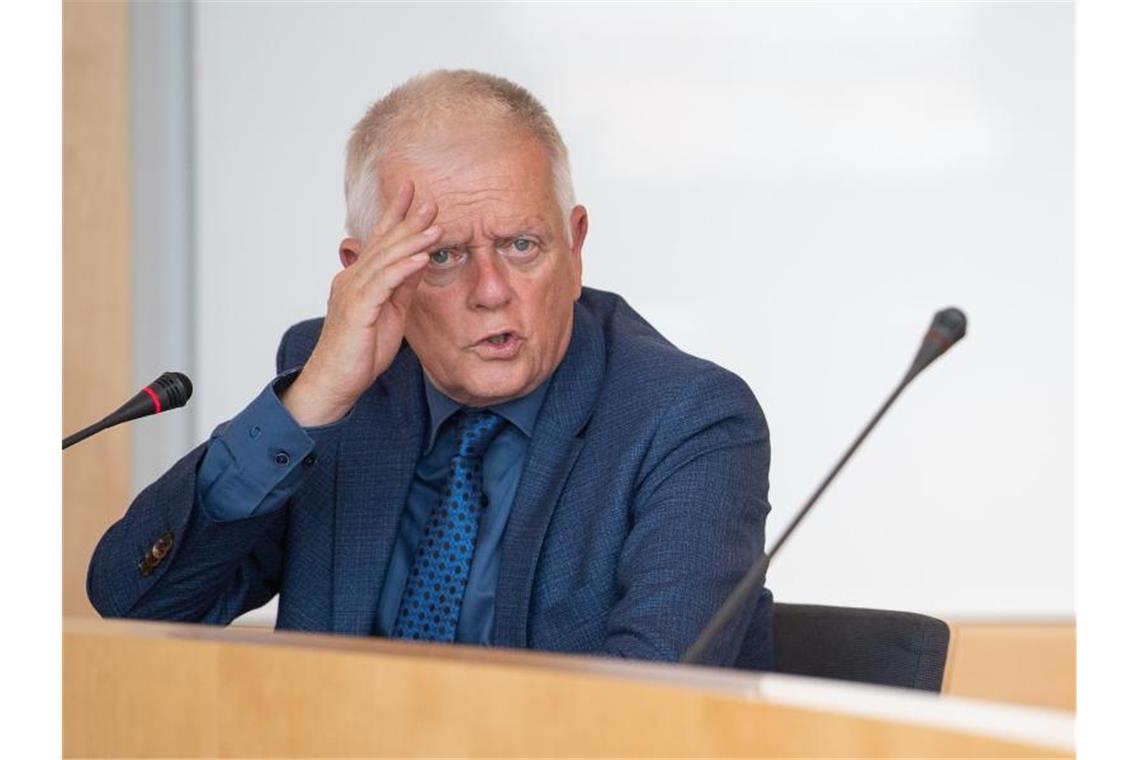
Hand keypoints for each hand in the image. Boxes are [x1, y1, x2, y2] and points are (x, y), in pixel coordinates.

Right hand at [281, 179, 441, 425]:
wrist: (335, 382)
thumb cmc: (360, 352)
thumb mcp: (392, 314)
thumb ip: (403, 286)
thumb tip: (421, 261)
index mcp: (361, 279)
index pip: (381, 241)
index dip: (396, 215)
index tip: (412, 192)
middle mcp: (353, 279)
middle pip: (383, 243)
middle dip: (408, 220)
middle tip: (430, 201)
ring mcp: (353, 293)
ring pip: (384, 259)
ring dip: (411, 240)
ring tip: (434, 225)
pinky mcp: (357, 310)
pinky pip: (382, 283)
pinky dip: (402, 268)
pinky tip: (421, 258)